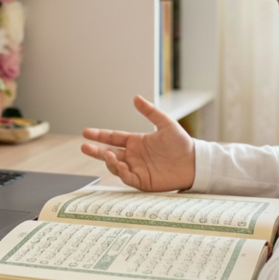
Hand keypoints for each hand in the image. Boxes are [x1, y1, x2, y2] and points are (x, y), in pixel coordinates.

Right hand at [80, 95, 194, 191]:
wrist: (194, 162)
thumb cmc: (182, 143)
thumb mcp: (166, 124)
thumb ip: (150, 112)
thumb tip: (136, 98)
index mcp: (136, 141)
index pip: (113, 137)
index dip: (99, 135)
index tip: (85, 132)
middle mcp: (133, 155)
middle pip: (109, 153)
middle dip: (95, 151)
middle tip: (84, 147)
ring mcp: (136, 168)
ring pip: (115, 166)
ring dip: (109, 161)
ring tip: (108, 154)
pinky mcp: (143, 181)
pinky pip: (127, 178)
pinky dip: (121, 172)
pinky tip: (120, 165)